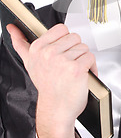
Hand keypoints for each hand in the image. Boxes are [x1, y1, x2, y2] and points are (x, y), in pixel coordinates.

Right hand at [7, 23, 96, 137]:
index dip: (65, 41)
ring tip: (74, 71)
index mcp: (38, 48)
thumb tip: (12, 28)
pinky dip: (91, 67)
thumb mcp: (30, 62)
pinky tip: (83, 75)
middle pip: (75, 37)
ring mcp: (63, 61)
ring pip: (84, 48)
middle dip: (75, 51)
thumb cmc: (47, 86)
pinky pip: (90, 58)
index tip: (62, 51)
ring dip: (83, 59)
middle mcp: (49, 53)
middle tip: (68, 64)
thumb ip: (20, 43)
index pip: (61, 29)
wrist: (55, 109)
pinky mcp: (76, 69)